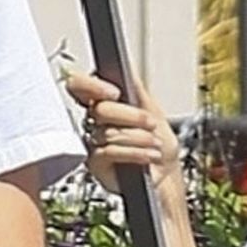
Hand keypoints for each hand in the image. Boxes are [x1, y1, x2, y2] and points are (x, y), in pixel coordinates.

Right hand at [65, 70, 179, 195]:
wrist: (166, 176)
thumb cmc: (159, 146)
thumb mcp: (155, 112)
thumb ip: (138, 92)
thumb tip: (127, 69)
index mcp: (106, 104)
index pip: (81, 87)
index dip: (90, 85)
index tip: (115, 92)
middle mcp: (96, 122)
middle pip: (99, 109)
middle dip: (131, 116)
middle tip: (150, 124)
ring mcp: (93, 143)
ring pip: (108, 132)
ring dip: (139, 138)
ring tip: (155, 144)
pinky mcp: (96, 164)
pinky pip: (109, 152)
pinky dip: (134, 153)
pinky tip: (148, 156)